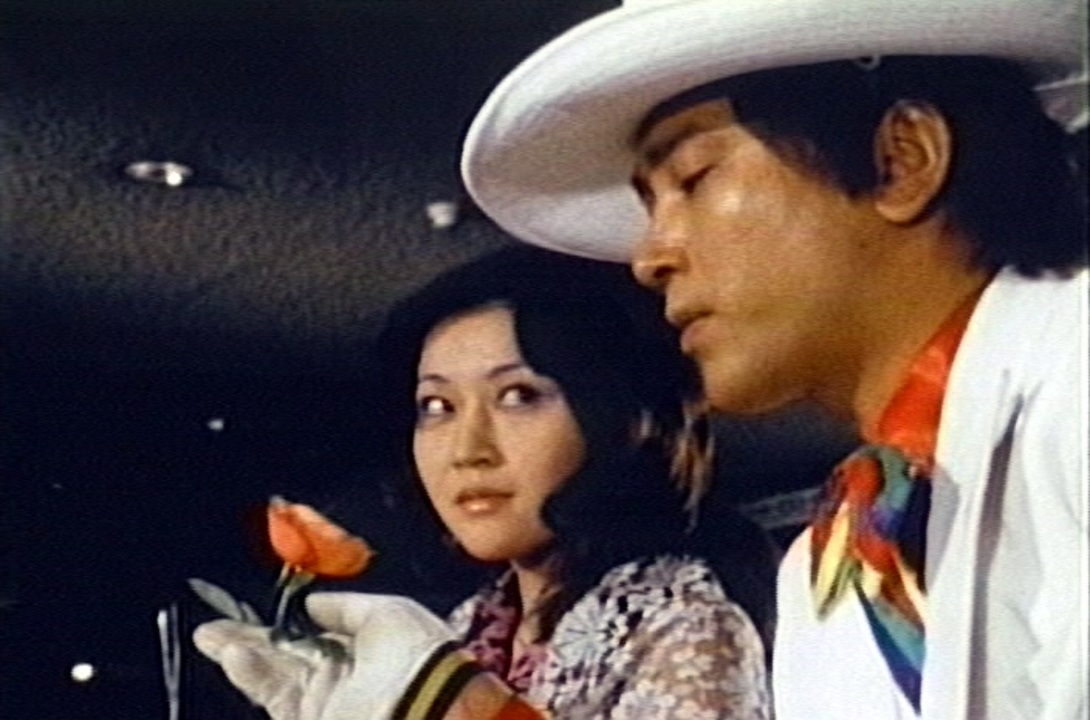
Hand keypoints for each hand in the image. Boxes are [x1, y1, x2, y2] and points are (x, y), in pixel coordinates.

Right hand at [193, 592, 456, 719]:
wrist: (426, 711)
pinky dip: (252, 675)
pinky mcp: (307, 719)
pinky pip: (275, 696)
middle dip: (250, 637)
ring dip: (241, 652)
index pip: (319, 635)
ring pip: (273, 676)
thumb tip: (311, 604)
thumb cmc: (417, 654)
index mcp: (371, 649)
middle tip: (211, 624)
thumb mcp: (390, 612)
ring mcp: (325, 703)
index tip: (260, 604)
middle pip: (288, 655)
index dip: (289, 621)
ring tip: (208, 634)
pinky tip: (232, 654)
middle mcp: (345, 678)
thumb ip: (345, 607)